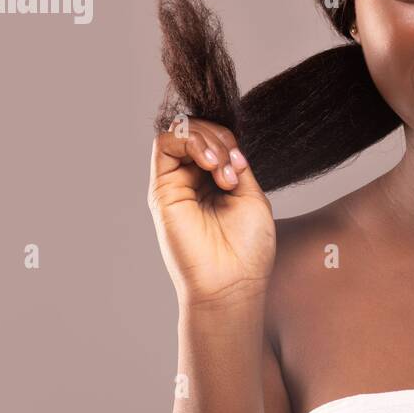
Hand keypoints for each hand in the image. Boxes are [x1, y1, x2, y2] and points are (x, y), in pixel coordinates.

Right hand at [147, 118, 274, 310]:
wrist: (232, 282)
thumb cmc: (247, 249)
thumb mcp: (251, 198)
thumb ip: (237, 167)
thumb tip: (229, 145)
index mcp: (215, 183)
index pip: (215, 138)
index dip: (229, 139)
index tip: (242, 165)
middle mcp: (193, 181)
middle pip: (198, 131)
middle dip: (220, 139)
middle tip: (233, 168)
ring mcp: (176, 184)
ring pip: (181, 131)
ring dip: (208, 140)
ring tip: (222, 169)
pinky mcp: (161, 189)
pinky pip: (165, 143)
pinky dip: (190, 141)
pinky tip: (210, 164)